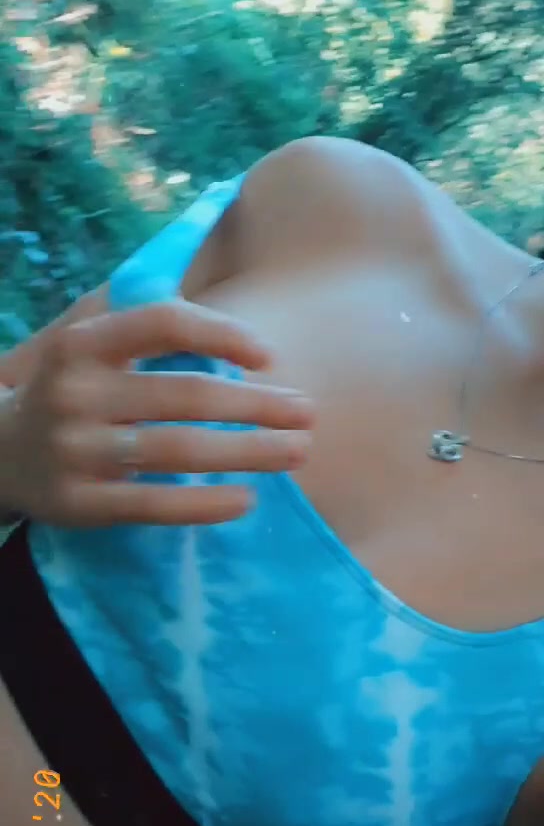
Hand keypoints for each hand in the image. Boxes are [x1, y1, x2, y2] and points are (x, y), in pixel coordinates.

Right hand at [2, 300, 312, 526]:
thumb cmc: (68, 390)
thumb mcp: (88, 346)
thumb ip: (145, 326)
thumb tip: (234, 321)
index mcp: (84, 343)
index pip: (163, 325)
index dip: (222, 335)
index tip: (270, 357)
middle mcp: (77, 393)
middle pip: (186, 394)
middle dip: (256, 404)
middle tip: (309, 413)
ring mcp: (76, 450)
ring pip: (178, 451)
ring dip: (247, 451)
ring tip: (296, 452)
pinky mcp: (80, 502)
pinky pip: (153, 504)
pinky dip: (204, 504)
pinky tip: (246, 499)